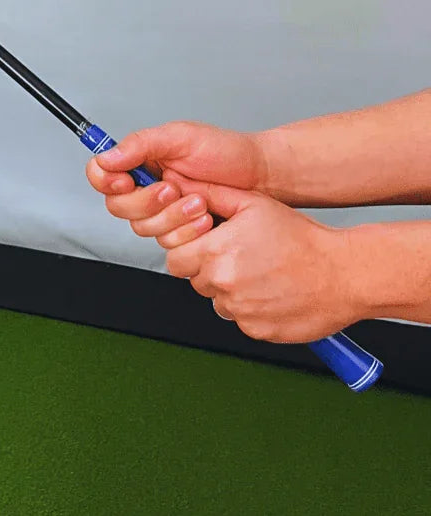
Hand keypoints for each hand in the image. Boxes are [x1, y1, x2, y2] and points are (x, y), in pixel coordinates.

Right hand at [85, 121, 267, 241]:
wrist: (261, 178)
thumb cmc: (226, 152)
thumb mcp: (180, 137)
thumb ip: (140, 144)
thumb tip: (107, 156)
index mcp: (140, 161)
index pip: (101, 173)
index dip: (104, 181)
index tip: (124, 180)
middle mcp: (146, 187)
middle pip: (118, 206)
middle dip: (146, 202)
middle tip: (172, 189)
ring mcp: (162, 212)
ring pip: (142, 227)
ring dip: (171, 217)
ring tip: (198, 202)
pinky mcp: (179, 232)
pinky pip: (166, 242)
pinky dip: (187, 232)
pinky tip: (205, 219)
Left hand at [165, 183, 358, 341]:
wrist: (344, 274)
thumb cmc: (302, 237)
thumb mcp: (254, 204)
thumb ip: (213, 196)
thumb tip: (184, 189)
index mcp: (216, 252)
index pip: (175, 259)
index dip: (187, 251)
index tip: (205, 246)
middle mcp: (224, 284)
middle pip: (195, 281)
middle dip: (208, 269)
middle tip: (238, 257)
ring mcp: (241, 310)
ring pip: (218, 301)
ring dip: (230, 290)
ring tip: (260, 273)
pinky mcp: (258, 331)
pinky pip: (242, 319)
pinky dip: (252, 309)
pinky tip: (272, 291)